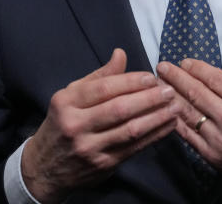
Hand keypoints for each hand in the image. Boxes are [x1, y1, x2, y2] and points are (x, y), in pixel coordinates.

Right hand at [22, 48, 178, 202]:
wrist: (45, 167)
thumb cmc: (61, 123)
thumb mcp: (70, 96)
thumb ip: (98, 77)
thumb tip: (121, 54)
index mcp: (66, 103)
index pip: (103, 89)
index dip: (130, 82)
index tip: (151, 77)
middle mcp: (75, 125)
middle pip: (119, 109)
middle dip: (148, 99)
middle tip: (169, 91)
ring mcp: (90, 148)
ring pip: (130, 131)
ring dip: (157, 118)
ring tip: (176, 107)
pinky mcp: (103, 165)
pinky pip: (134, 148)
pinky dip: (154, 136)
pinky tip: (168, 126)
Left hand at [157, 35, 221, 202]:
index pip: (216, 79)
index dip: (197, 69)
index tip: (184, 62)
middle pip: (197, 94)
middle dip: (177, 78)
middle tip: (162, 67)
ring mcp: (221, 141)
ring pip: (189, 114)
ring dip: (172, 97)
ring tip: (158, 84)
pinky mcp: (214, 157)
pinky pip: (189, 136)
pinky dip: (176, 122)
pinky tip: (167, 110)